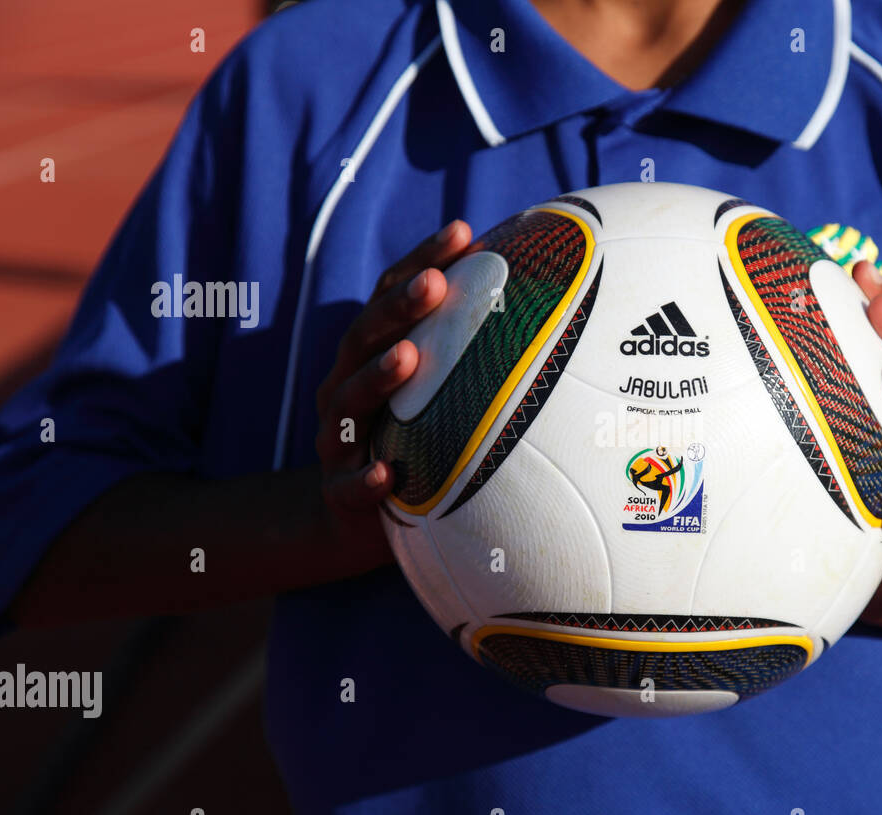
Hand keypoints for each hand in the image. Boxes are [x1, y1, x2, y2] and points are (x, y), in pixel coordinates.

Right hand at [312, 220, 471, 561]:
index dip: (422, 261)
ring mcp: (338, 438)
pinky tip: (386, 473)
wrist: (351, 515)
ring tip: (408, 357)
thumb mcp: (431, 393)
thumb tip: (543, 300)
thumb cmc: (409, 439)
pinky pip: (349, 486)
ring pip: (351, 402)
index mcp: (370, 354)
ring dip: (378, 377)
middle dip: (399, 308)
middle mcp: (347, 387)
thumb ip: (466, 351)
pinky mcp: (339, 491)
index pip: (391, 296)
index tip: (463, 232)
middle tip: (434, 285)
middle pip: (366, 337)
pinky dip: (365, 479)